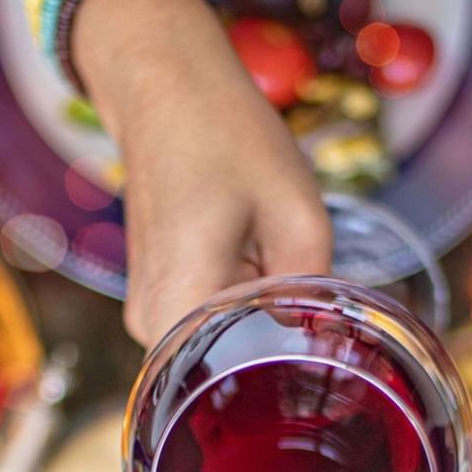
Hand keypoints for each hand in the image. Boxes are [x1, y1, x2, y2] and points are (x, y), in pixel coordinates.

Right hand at [71, 0, 331, 344]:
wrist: (164, 89)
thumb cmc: (226, 138)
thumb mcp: (298, 210)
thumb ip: (316, 290)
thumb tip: (325, 337)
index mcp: (180, 306)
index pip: (240, 381)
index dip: (289, 367)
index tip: (323, 343)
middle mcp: (150, 327)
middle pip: (233, 365)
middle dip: (277, 337)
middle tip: (305, 284)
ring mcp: (146, 315)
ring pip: (223, 341)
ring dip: (259, 313)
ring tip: (270, 252)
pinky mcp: (154, 298)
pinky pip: (209, 320)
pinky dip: (240, 297)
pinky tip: (250, 251)